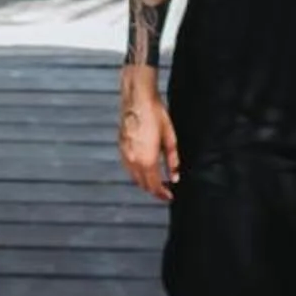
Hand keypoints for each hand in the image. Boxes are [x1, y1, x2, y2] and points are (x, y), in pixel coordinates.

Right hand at [118, 74, 178, 200]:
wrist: (137, 98)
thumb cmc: (154, 114)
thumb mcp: (170, 138)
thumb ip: (173, 160)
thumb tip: (175, 176)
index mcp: (147, 160)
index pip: (154, 186)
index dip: (162, 194)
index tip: (169, 196)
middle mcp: (134, 160)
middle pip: (143, 185)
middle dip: (154, 191)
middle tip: (165, 191)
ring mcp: (125, 154)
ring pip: (134, 178)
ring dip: (145, 183)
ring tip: (156, 181)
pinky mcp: (121, 148)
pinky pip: (128, 168)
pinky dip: (136, 174)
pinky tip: (144, 169)